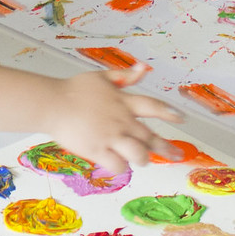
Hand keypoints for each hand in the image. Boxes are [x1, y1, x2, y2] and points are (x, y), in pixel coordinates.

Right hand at [46, 67, 181, 173]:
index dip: (169, 113)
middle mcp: (121, 119)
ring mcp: (110, 136)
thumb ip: (125, 75)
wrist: (52, 103)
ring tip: (142, 160)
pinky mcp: (98, 150)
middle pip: (149, 136)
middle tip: (175, 154)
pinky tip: (119, 166)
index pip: (153, 106)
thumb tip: (144, 68)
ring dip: (143, 159)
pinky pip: (117, 165)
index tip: (182, 119)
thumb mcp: (102, 77)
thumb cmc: (73, 89)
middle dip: (165, 147)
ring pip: (138, 154)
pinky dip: (121, 167)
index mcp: (123, 101)